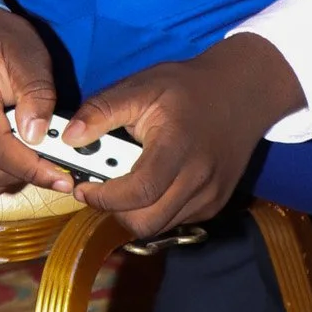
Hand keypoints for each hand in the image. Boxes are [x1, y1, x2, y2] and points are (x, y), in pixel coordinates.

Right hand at [0, 0, 73, 197]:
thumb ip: (36, 91)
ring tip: (44, 158)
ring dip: (16, 176)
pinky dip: (2, 170)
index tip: (63, 177)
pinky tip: (23, 153)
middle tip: (61, 166)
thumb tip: (38, 135)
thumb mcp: (26, 50)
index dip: (31, 168)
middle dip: (28, 175)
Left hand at [62, 33, 304, 242]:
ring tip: (124, 183)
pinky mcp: (216, 203)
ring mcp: (211, 195)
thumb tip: (69, 137)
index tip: (82, 187)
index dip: (104, 197)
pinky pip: (176, 220)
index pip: (139, 192)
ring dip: (134, 212)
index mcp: (178, 146)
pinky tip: (152, 183)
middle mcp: (199, 178)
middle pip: (146, 222)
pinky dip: (156, 209)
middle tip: (99, 188)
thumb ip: (103, 110)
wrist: (243, 91)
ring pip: (159, 225)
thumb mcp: (143, 86)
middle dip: (114, 210)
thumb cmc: (188, 86)